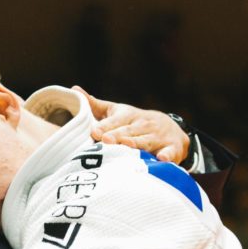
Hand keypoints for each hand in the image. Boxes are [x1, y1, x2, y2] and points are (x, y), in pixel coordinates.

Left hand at [73, 85, 188, 163]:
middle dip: (118, 136)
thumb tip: (74, 89)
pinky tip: (162, 159)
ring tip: (126, 147)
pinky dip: (167, 155)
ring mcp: (158, 136)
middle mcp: (144, 124)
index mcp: (129, 116)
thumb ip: (95, 104)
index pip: (116, 121)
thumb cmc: (134, 122)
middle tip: (106, 140)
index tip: (95, 132)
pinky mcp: (172, 148)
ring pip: (146, 142)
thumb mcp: (117, 111)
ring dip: (137, 144)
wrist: (170, 128)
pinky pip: (170, 152)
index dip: (106, 126)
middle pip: (129, 131)